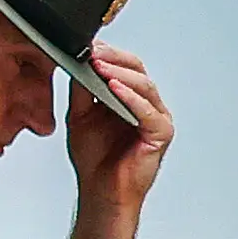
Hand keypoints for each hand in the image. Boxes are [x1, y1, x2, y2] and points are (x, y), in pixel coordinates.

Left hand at [68, 43, 172, 212]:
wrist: (100, 192)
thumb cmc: (95, 160)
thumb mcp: (79, 117)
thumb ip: (81, 92)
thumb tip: (76, 64)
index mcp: (127, 97)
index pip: (122, 66)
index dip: (107, 54)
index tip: (87, 46)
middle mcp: (144, 104)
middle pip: (136, 70)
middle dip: (114, 59)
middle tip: (94, 52)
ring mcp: (155, 117)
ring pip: (144, 87)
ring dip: (121, 75)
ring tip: (101, 67)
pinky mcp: (160, 133)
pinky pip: (147, 111)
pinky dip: (131, 98)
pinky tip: (115, 90)